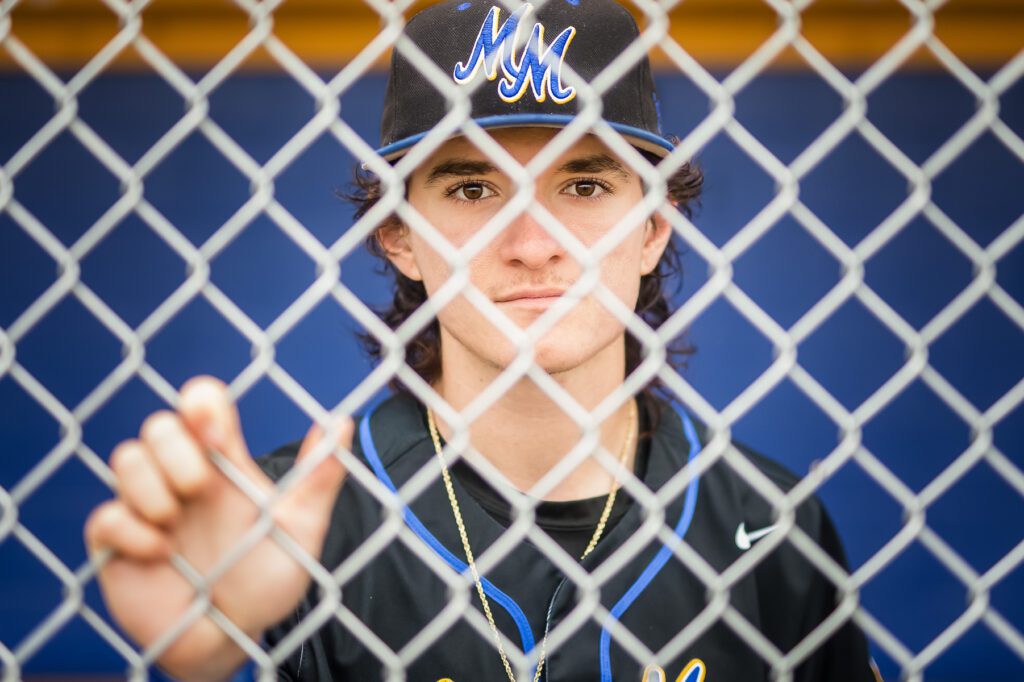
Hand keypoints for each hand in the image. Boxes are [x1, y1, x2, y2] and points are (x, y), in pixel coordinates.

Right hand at [84, 376, 348, 680]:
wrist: (234, 638)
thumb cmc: (268, 580)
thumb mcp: (303, 530)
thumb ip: (321, 477)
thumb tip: (344, 421)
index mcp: (224, 463)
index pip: (202, 403)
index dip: (202, 403)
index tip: (218, 434)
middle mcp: (181, 476)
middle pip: (159, 425)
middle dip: (176, 450)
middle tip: (199, 488)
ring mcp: (147, 508)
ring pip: (127, 459)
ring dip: (150, 488)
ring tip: (175, 526)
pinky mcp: (118, 544)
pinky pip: (105, 516)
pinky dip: (129, 531)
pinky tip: (158, 554)